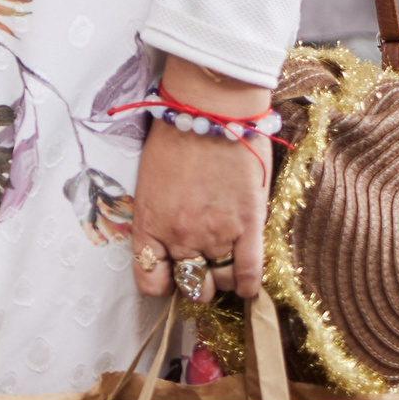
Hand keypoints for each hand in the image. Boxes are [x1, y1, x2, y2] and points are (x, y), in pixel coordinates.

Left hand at [129, 55, 272, 300]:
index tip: (170, 274)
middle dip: (194, 282)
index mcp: (149, 225)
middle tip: (201, 267)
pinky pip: (249, 274)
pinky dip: (247, 284)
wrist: (208, 112)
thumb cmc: (174, 138)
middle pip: (190, 287)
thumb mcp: (150, 183)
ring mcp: (215, 235)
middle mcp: (180, 236)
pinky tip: (245, 282)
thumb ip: (158, 216)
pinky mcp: (249, 227)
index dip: (161, 283)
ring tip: (223, 263)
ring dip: (222, 278)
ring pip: (220, 283)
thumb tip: (166, 240)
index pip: (150, 280)